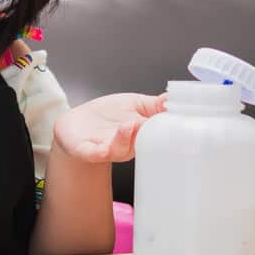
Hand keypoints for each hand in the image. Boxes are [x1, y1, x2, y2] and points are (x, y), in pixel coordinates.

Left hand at [52, 93, 166, 163]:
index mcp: (142, 135)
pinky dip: (101, 152)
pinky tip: (105, 149)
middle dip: (146, 133)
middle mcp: (127, 145)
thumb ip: (156, 104)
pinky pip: (96, 154)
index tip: (175, 120)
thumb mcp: (136, 104)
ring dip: (125, 138)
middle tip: (150, 121)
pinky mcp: (88, 151)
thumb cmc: (109, 116)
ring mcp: (108, 148)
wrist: (78, 124)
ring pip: (120, 150)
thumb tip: (175, 100)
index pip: (157, 132)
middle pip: (141, 143)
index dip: (166, 127)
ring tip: (129, 125)